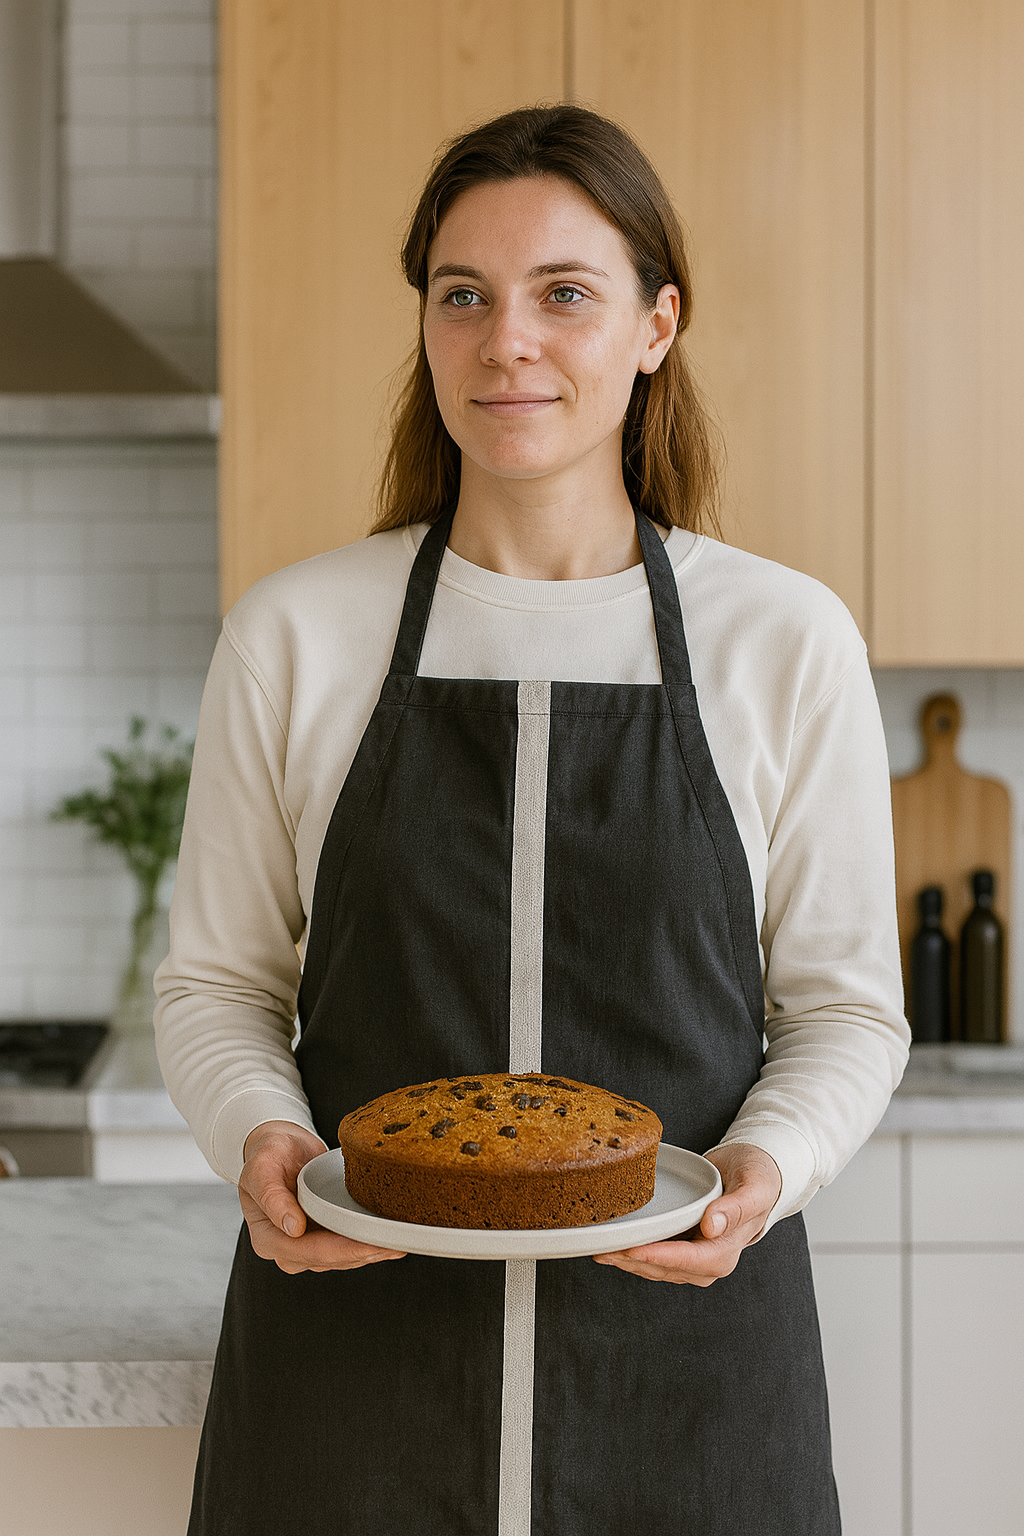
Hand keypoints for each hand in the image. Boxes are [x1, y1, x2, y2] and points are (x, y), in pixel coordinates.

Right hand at [239, 1121, 406, 1274]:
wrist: (278, 1147)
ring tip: (399, 1242)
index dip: (342, 1250)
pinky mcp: (322, 1238)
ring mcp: (305, 1248)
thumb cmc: (268, 1155)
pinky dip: (368, 1245)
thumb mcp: (261, 1168)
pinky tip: (389, 1241)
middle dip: (363, 1253)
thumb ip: (272, 1197)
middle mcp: (286, 1250)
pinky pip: (347, 1248)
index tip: (369, 1244)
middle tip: (395, 1244)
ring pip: (342, 1258)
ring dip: (370, 1252)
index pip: (309, 1251)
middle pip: (330, 1259)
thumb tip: (293, 1228)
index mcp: (267, 1239)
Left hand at [592, 1143, 781, 1285]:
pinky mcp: (683, 1247)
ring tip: (601, 1247)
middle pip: (666, 1267)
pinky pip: (656, 1256)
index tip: (633, 1250)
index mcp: (727, 1250)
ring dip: (629, 1260)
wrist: (755, 1171)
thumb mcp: (754, 1187)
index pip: (689, 1260)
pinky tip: (616, 1244)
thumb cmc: (757, 1177)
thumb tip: (712, 1227)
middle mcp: (710, 1260)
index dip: (659, 1257)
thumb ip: (735, 1207)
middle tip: (604, 1249)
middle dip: (634, 1261)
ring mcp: (695, 1256)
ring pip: (657, 1267)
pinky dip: (635, 1252)